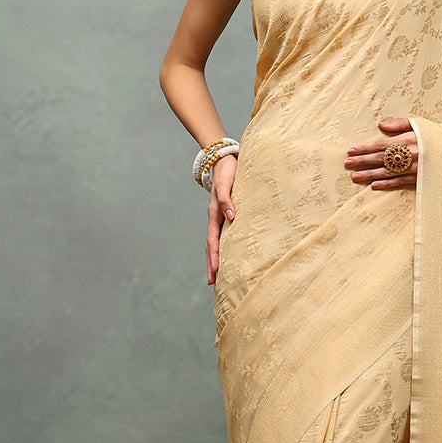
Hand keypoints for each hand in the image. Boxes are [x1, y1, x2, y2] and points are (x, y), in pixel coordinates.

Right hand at [206, 153, 236, 284]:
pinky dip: (221, 247)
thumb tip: (231, 216)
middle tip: (212, 283)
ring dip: (214, 258)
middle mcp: (215, 217)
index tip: (215, 271)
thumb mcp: (226, 184)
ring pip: (214, 241)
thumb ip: (228, 199)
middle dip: (211, 263)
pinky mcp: (225, 214)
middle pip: (210, 245)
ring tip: (216, 274)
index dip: (214, 256)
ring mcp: (219, 217)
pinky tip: (226, 254)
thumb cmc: (228, 171)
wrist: (225, 160)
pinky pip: (221, 234)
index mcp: (214, 213)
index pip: (213, 240)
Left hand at [344, 117, 418, 190]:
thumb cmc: (435, 136)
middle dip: (362, 161)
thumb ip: (400, 123)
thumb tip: (382, 124)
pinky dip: (386, 183)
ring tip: (355, 176)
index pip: (380, 144)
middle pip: (380, 158)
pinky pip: (399, 181)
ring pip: (387, 172)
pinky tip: (374, 185)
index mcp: (407, 140)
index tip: (351, 150)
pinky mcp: (418, 178)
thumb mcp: (420, 125)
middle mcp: (408, 155)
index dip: (365, 148)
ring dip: (370, 174)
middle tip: (347, 163)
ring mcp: (413, 168)